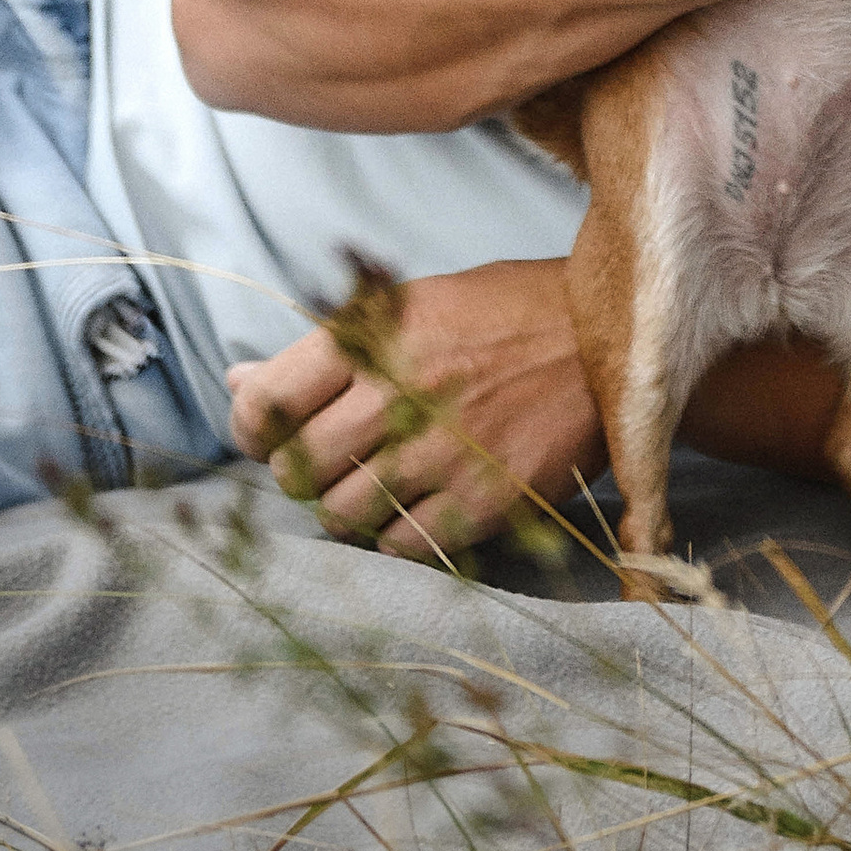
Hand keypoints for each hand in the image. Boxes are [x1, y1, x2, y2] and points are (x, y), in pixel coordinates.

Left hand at [226, 261, 600, 561]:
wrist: (614, 340)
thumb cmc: (505, 316)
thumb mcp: (415, 304)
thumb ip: (326, 350)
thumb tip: (236, 382)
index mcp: (381, 331)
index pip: (267, 401)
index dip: (251, 427)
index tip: (265, 433)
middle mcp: (405, 389)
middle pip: (297, 469)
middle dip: (300, 472)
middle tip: (331, 460)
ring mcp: (444, 449)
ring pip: (342, 515)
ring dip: (347, 508)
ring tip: (379, 483)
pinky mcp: (484, 498)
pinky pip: (400, 546)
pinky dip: (396, 536)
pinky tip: (420, 504)